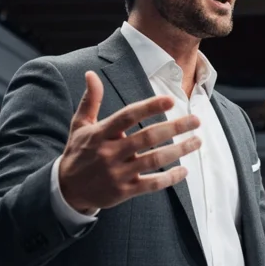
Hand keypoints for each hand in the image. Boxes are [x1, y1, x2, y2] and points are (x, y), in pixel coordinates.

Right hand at [58, 71, 201, 212]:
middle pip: (147, 137)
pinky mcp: (124, 192)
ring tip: (197, 141)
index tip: (171, 100)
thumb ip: (91, 100)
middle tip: (196, 120)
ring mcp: (117, 173)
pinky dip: (170, 178)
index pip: (127, 116)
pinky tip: (185, 170)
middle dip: (175, 127)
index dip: (149, 107)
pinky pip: (151, 184)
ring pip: (154, 160)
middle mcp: (109, 153)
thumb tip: (91, 74)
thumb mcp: (80, 125)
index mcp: (100, 133)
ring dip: (179, 150)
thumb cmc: (78, 152)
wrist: (67, 190)